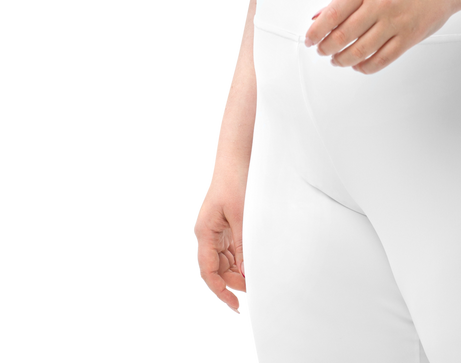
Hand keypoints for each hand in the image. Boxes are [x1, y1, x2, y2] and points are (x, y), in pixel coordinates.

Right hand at [193, 182, 247, 315]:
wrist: (238, 153)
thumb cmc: (236, 179)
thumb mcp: (242, 215)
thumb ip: (244, 245)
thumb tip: (247, 273)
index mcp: (204, 232)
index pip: (208, 272)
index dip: (220, 292)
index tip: (235, 307)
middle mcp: (206, 232)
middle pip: (215, 268)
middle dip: (231, 283)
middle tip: (253, 291)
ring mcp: (215, 227)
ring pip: (223, 259)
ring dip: (237, 270)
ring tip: (255, 279)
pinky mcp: (225, 221)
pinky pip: (230, 247)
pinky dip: (241, 257)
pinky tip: (252, 262)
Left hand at [304, 0, 457, 73]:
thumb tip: (321, 14)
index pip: (332, 14)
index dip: (316, 31)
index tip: (310, 39)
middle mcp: (380, 5)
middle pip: (343, 36)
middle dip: (327, 48)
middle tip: (322, 51)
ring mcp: (395, 23)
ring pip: (360, 51)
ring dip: (343, 60)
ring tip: (337, 60)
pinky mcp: (409, 38)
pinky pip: (382, 59)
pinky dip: (366, 67)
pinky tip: (359, 65)